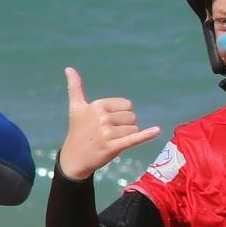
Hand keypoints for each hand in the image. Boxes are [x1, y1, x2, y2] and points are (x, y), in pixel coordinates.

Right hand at [58, 67, 161, 181]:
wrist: (74, 158)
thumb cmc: (78, 130)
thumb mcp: (76, 108)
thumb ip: (75, 87)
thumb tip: (69, 68)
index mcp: (97, 105)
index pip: (127, 105)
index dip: (121, 115)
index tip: (105, 122)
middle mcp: (102, 118)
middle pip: (132, 117)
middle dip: (125, 126)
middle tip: (108, 134)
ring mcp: (107, 133)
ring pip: (134, 129)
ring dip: (126, 136)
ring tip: (110, 141)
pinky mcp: (113, 147)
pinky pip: (134, 138)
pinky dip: (146, 135)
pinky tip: (157, 130)